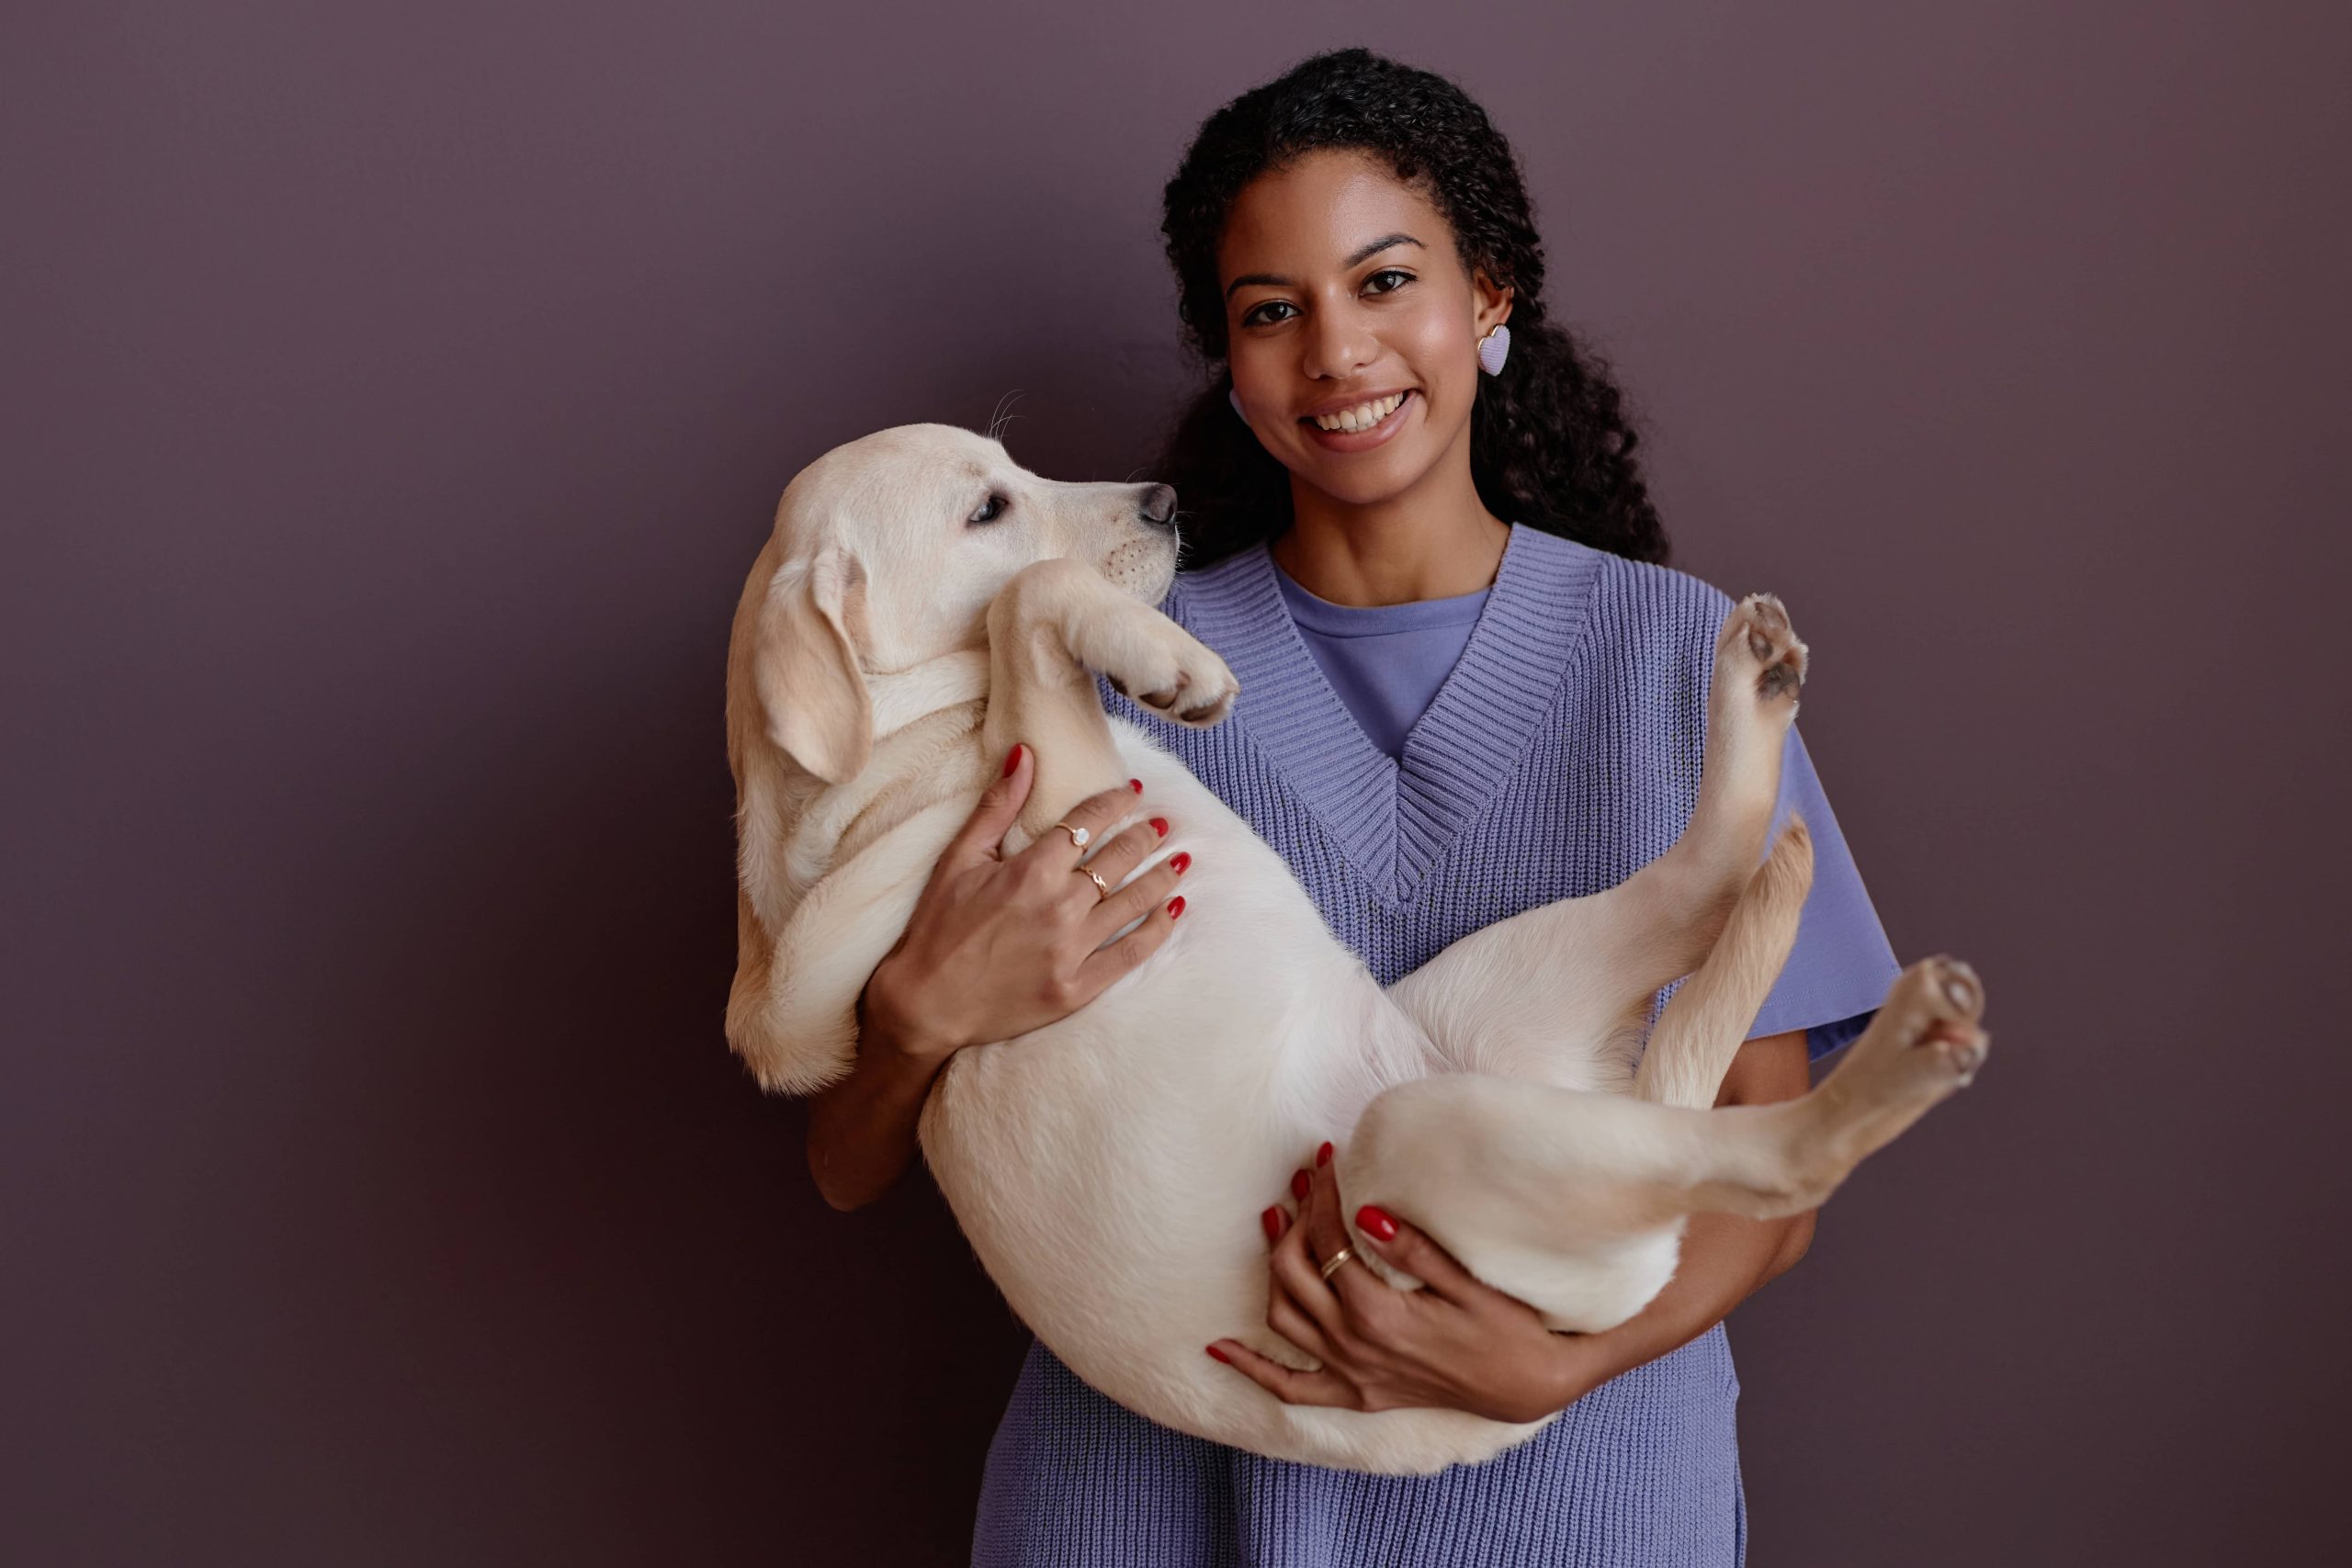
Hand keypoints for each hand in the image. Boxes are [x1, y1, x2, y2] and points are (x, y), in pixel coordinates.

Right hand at [859, 743, 1190, 1064]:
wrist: (926, 1003)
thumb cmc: (938, 927)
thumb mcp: (959, 859)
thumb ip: (997, 806)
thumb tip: (1024, 753)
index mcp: (1032, 870)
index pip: (1089, 822)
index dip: (1115, 803)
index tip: (1132, 792)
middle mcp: (1060, 906)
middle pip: (1120, 859)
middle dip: (1145, 836)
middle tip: (1161, 824)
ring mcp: (1073, 949)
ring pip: (1134, 901)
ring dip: (1162, 876)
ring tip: (1180, 859)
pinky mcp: (1079, 987)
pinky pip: (1132, 952)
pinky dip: (1158, 928)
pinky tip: (1174, 910)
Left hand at [1206, 1147, 1591, 1425]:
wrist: (1530, 1386)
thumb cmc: (1509, 1329)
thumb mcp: (1470, 1284)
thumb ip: (1414, 1250)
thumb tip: (1367, 1213)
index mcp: (1379, 1314)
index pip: (1329, 1242)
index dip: (1323, 1195)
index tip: (1327, 1158)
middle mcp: (1354, 1346)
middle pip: (1295, 1273)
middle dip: (1294, 1220)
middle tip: (1306, 1181)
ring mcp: (1351, 1374)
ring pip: (1284, 1317)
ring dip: (1273, 1268)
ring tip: (1276, 1221)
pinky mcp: (1357, 1395)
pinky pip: (1290, 1388)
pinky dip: (1252, 1367)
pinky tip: (1221, 1348)